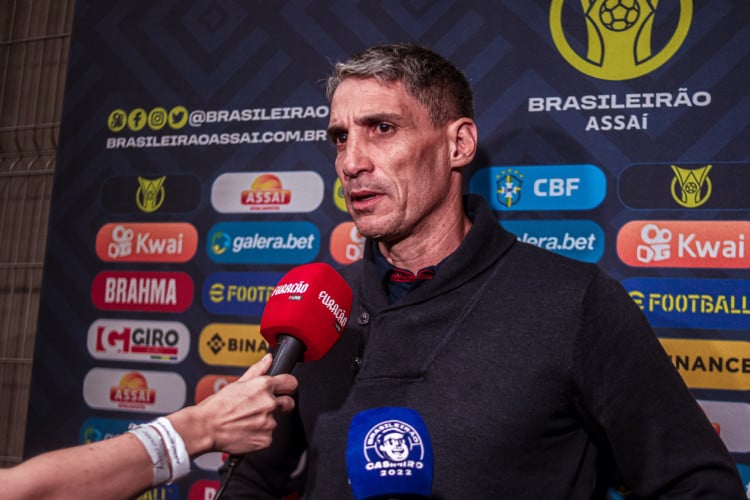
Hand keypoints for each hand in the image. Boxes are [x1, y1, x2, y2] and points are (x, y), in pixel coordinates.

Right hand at [168, 353, 297, 455]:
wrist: (205, 428)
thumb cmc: (217, 407)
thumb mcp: (237, 383)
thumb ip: (257, 371)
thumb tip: (268, 360)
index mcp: (263, 386)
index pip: (291, 382)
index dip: (288, 386)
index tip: (285, 388)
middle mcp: (269, 403)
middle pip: (289, 403)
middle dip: (281, 404)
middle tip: (262, 408)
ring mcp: (268, 422)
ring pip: (275, 421)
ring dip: (265, 421)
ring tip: (247, 421)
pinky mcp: (265, 439)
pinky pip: (268, 436)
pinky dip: (259, 435)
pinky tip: (247, 431)